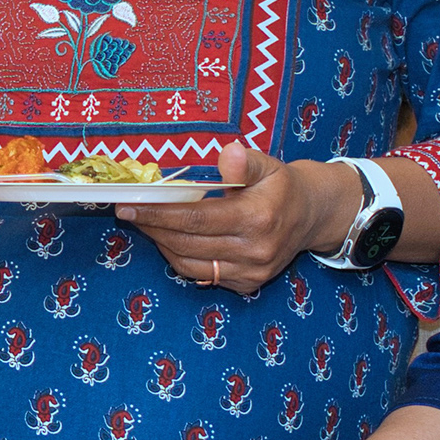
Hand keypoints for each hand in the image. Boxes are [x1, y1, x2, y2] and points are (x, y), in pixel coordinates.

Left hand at [124, 140, 341, 291]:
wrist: (311, 216)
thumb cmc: (281, 186)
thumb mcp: (267, 164)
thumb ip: (243, 162)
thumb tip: (227, 154)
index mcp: (258, 218)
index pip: (196, 219)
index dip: (159, 213)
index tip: (129, 205)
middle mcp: (255, 251)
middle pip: (187, 243)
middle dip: (153, 227)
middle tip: (128, 212)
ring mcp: (251, 272)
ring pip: (189, 265)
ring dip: (162, 244)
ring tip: (146, 224)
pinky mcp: (248, 285)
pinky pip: (202, 275)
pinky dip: (180, 258)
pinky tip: (170, 239)